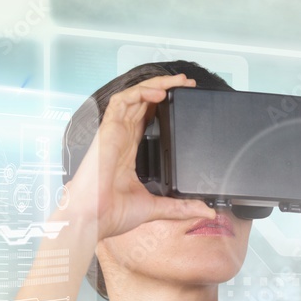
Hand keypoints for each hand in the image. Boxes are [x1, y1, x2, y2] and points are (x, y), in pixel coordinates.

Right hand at [64, 73, 214, 240]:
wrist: (94, 219)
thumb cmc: (113, 214)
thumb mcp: (156, 208)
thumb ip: (181, 207)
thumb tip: (206, 210)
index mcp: (129, 151)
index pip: (147, 118)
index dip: (163, 105)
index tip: (184, 100)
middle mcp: (121, 138)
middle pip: (143, 102)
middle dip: (165, 88)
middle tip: (187, 83)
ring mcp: (113, 133)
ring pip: (134, 96)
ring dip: (156, 84)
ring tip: (178, 81)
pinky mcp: (107, 131)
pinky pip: (121, 102)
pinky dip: (139, 93)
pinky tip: (158, 92)